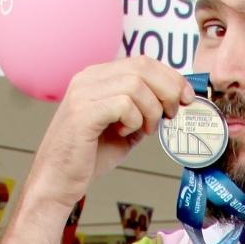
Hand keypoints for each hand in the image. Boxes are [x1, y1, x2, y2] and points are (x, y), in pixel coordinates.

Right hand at [25, 56, 193, 211]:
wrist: (58, 181)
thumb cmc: (88, 156)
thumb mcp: (124, 128)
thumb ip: (144, 111)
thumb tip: (174, 103)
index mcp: (97, 77)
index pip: (143, 62)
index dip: (171, 77)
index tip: (186, 97)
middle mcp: (88, 78)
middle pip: (143, 67)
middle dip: (168, 90)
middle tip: (170, 115)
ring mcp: (83, 93)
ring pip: (136, 85)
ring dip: (150, 111)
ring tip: (143, 130)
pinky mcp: (82, 113)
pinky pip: (123, 104)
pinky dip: (134, 120)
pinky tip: (124, 133)